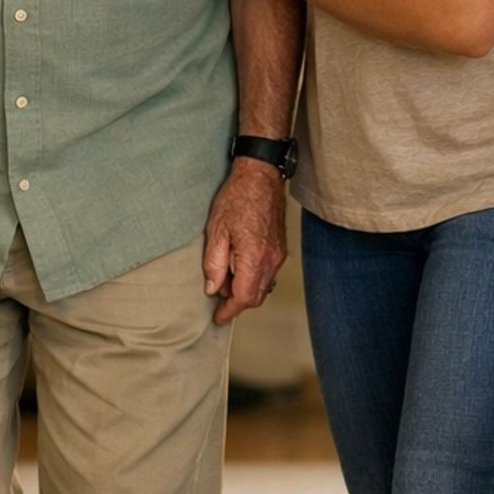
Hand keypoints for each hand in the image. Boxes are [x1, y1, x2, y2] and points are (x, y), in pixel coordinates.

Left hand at [202, 160, 287, 324]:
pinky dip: (254, 279)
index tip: (218, 317)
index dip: (229, 311)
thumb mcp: (216, 230)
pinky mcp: (280, 248)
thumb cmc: (238, 197)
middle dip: (236, 303)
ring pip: (263, 286)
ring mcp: (278, 254)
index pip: (244, 298)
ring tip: (226, 282)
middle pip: (256, 297)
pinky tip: (240, 270)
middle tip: (218, 302)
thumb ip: (214, 263)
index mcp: (254, 257)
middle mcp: (271, 260)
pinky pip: (268, 274)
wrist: (261, 176)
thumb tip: (212, 288)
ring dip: (245, 291)